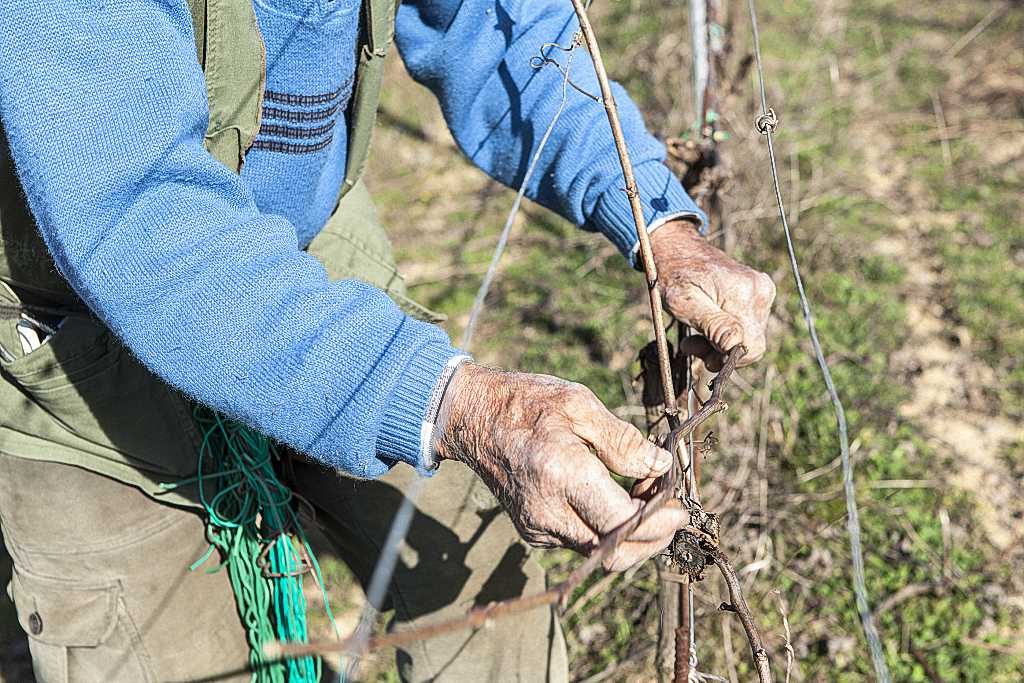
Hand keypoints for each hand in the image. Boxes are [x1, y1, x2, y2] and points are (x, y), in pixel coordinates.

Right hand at [434, 363, 684, 570]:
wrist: (470, 418)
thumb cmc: (526, 403)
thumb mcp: (579, 404)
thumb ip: (623, 441)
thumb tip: (661, 468)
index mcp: (562, 474)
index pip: (624, 523)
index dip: (660, 523)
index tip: (681, 509)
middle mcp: (548, 511)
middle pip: (615, 553)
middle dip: (652, 539)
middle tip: (670, 509)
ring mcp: (537, 526)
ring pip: (599, 553)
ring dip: (630, 535)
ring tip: (642, 495)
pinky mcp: (533, 531)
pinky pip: (581, 543)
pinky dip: (606, 530)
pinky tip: (613, 497)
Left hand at [651, 219, 775, 367]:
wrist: (678, 249)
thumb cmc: (675, 275)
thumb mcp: (684, 303)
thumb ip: (712, 324)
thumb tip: (735, 346)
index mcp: (745, 293)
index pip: (751, 348)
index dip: (727, 358)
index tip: (701, 353)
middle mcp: (761, 292)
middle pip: (750, 344)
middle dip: (720, 351)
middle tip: (692, 344)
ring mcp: (763, 291)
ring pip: (748, 337)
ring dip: (721, 343)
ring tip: (696, 332)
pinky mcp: (759, 293)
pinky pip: (748, 326)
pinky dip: (727, 331)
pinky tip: (708, 322)